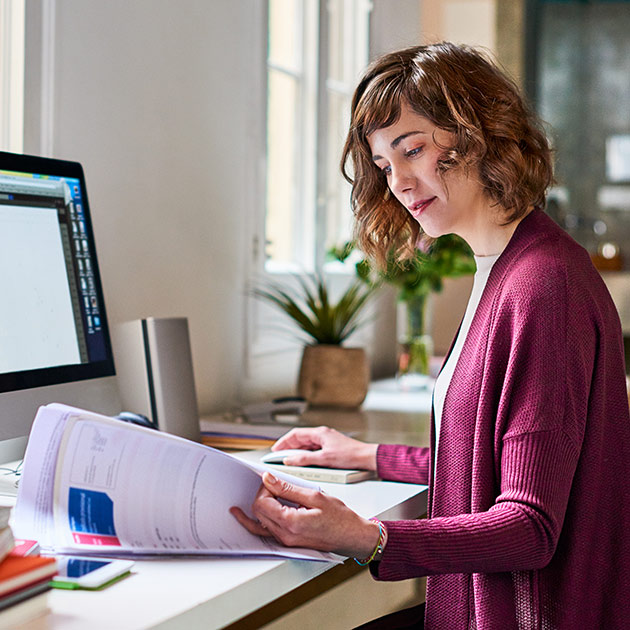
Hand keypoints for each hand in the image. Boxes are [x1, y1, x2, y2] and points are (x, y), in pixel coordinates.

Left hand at [230, 472, 379, 557]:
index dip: (264, 488)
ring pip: (259, 523)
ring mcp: (286, 541)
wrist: (352, 537)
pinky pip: (266, 532)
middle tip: (272, 484)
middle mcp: (285, 535)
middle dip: (261, 495)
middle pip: (258, 512)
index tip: (272, 479)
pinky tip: (248, 517)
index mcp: (290, 522)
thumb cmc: (340, 518)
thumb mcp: (314, 496)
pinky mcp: (289, 542)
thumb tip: (269, 479)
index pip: (262, 503)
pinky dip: (257, 522)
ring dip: (258, 507)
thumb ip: (288, 488)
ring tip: (252, 498)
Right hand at [272, 426, 377, 469]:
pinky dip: (305, 454)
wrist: (366, 458)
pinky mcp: (331, 448)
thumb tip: (290, 460)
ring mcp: (327, 441)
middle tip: (279, 456)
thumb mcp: (324, 459)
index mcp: (320, 433)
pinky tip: (303, 462)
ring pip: (307, 444)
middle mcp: (322, 435)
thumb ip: (305, 459)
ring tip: (289, 460)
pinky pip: (313, 449)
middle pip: (300, 439)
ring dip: (297, 451)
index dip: (283, 442)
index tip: (275, 450)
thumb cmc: (350, 456)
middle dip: (288, 447)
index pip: (296, 434)